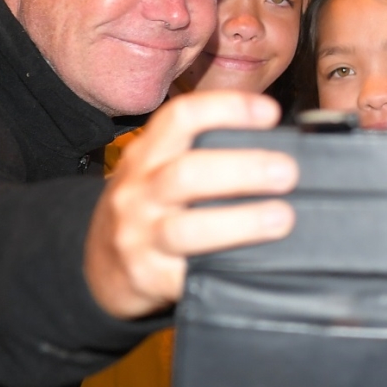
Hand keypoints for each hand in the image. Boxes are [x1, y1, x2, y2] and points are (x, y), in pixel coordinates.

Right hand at [83, 90, 297, 317]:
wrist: (99, 267)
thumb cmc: (147, 210)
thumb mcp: (159, 170)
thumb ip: (204, 153)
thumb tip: (279, 145)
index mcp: (146, 154)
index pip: (181, 117)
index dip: (228, 109)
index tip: (270, 113)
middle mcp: (138, 191)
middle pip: (189, 173)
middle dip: (244, 169)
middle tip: (288, 173)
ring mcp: (139, 237)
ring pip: (187, 228)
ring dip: (241, 222)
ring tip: (281, 217)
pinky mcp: (147, 278)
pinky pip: (187, 276)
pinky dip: (223, 269)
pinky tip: (254, 264)